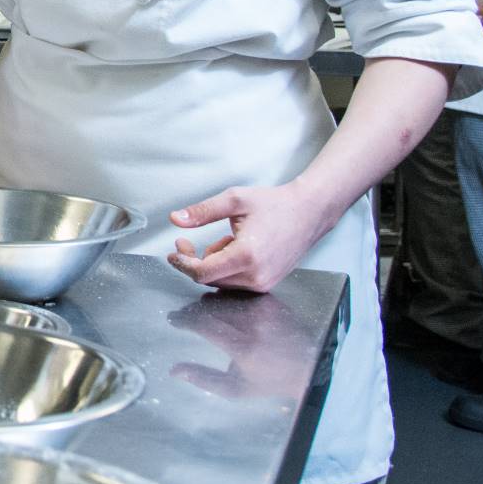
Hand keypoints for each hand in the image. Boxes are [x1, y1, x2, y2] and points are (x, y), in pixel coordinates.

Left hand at [166, 181, 333, 293]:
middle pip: (209, 279)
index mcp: (246, 256)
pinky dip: (226, 266)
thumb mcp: (234, 200)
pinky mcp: (267, 283)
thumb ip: (202, 211)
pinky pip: (235, 281)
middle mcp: (256, 275)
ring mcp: (264, 283)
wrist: (309, 213)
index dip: (182, 263)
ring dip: (212, 263)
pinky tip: (235, 247)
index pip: (202, 273)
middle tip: (186, 240)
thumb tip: (175, 219)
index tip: (172, 252)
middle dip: (193, 261)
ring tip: (225, 238)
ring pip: (221, 281)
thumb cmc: (275, 205)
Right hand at [166, 292, 314, 401]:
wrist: (306, 368)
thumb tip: (176, 371)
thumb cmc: (270, 382)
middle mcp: (254, 326)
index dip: (186, 320)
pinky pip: (241, 297)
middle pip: (212, 308)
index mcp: (243, 348)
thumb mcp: (236, 389)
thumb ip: (204, 379)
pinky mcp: (270, 303)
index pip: (204, 325)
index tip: (175, 319)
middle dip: (195, 310)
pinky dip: (228, 300)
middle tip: (186, 314)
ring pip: (225, 299)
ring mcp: (264, 312)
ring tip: (202, 310)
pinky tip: (222, 306)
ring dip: (209, 303)